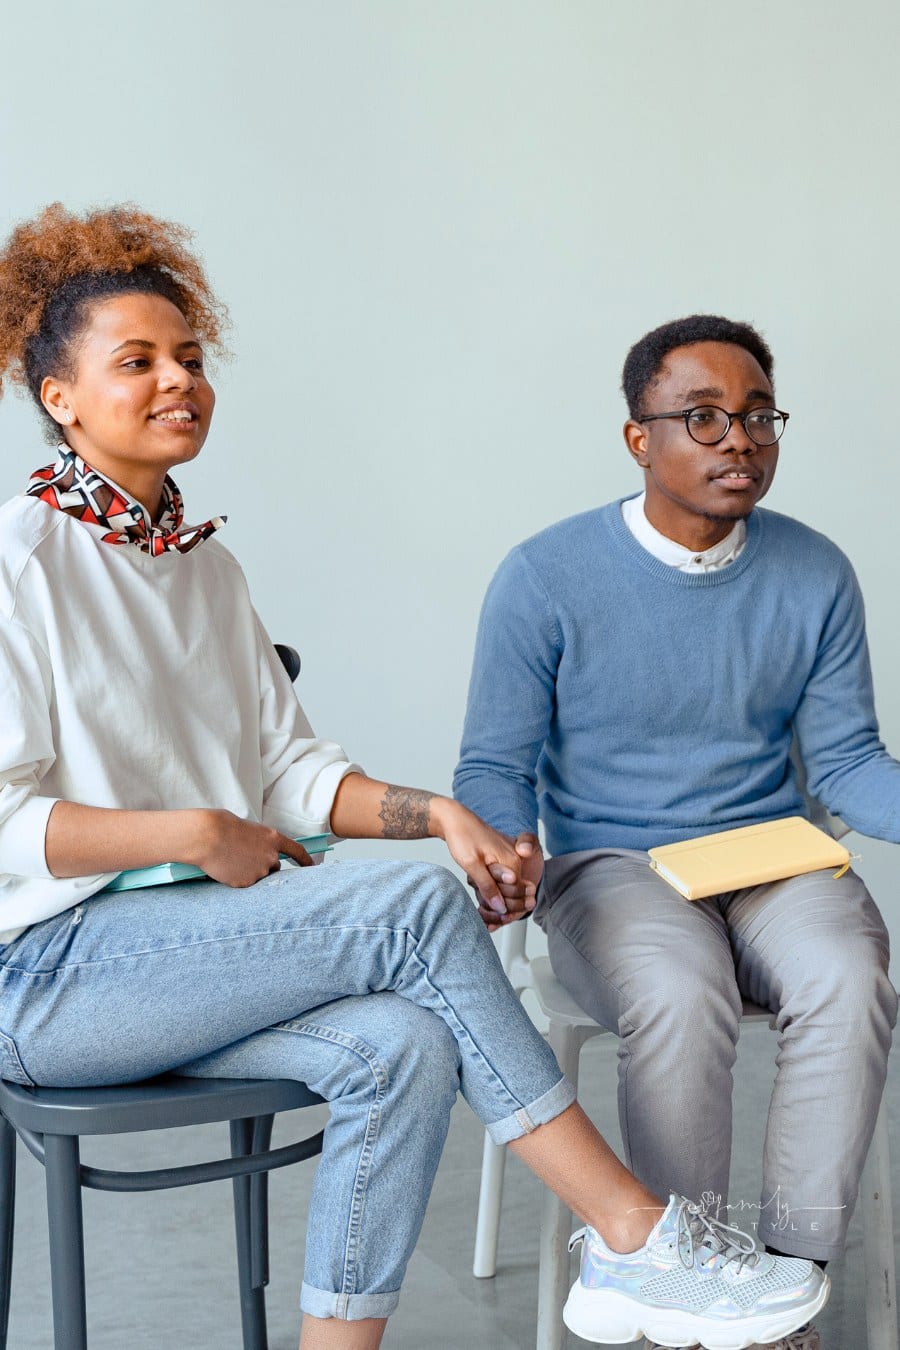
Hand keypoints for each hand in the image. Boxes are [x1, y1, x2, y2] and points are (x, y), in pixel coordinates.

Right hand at [187, 810, 313, 886]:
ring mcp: (259, 872)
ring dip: (248, 871)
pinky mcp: (246, 883)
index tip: (312, 866)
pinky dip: (236, 878)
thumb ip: (259, 843)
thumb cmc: (223, 827)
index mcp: (273, 839)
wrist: (207, 837)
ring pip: (257, 876)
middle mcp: (271, 857)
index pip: (297, 851)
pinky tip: (226, 868)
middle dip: (263, 865)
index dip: (306, 860)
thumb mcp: (248, 830)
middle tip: (244, 858)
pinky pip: (243, 883)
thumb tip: (257, 854)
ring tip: (231, 859)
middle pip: (274, 867)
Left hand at [431, 802, 539, 929]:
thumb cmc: (462, 836)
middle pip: (515, 894)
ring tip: (483, 917)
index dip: (506, 909)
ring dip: (497, 905)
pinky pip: (502, 883)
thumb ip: (488, 886)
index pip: (517, 894)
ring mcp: (507, 861)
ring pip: (508, 891)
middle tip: (486, 920)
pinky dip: (493, 895)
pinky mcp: (499, 862)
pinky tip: (482, 907)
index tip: (491, 919)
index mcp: (511, 861)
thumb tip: (500, 907)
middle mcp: (514, 860)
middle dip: (503, 910)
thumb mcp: (472, 864)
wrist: (455, 819)